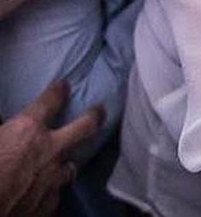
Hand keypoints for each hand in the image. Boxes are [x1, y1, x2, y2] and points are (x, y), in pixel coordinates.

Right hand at [0, 82, 102, 216]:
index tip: (64, 86)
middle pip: (84, 127)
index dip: (59, 91)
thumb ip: (4, 129)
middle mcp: (48, 151)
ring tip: (67, 162)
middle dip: (94, 117)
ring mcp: (51, 180)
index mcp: (28, 131)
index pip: (50, 100)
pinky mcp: (46, 206)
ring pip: (70, 167)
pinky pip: (54, 197)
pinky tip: (47, 194)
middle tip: (99, 111)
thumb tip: (4, 123)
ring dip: (67, 164)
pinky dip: (50, 193)